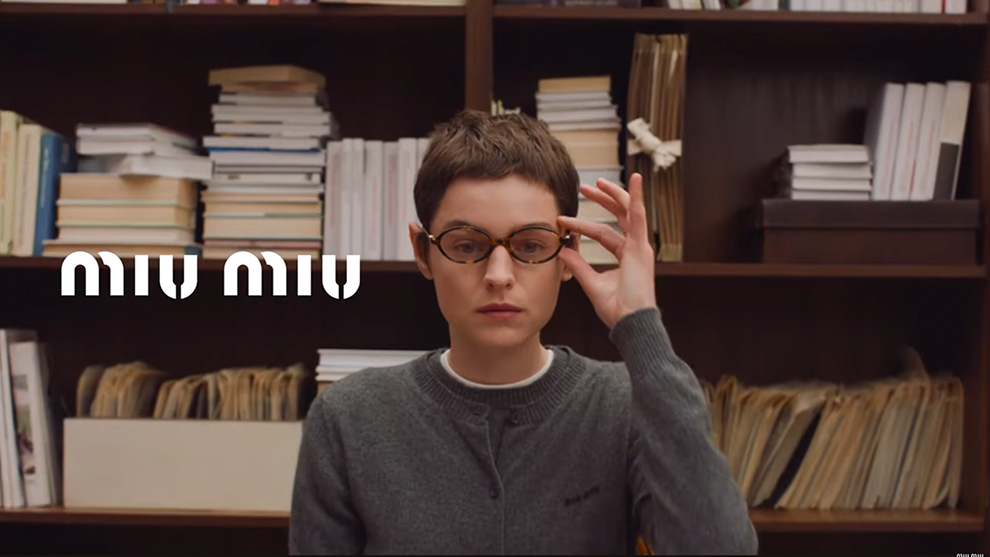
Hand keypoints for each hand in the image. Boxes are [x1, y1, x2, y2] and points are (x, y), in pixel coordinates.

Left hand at [557, 172, 656, 328]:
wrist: (629, 322)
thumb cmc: (616, 309)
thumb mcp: (591, 283)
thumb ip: (578, 265)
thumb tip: (563, 250)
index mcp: (625, 256)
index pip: (603, 233)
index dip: (583, 226)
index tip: (563, 220)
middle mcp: (634, 248)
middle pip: (619, 216)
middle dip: (602, 200)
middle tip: (584, 188)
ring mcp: (639, 246)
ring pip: (628, 211)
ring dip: (613, 194)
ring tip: (597, 181)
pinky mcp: (641, 247)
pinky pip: (638, 216)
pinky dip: (637, 196)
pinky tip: (635, 179)